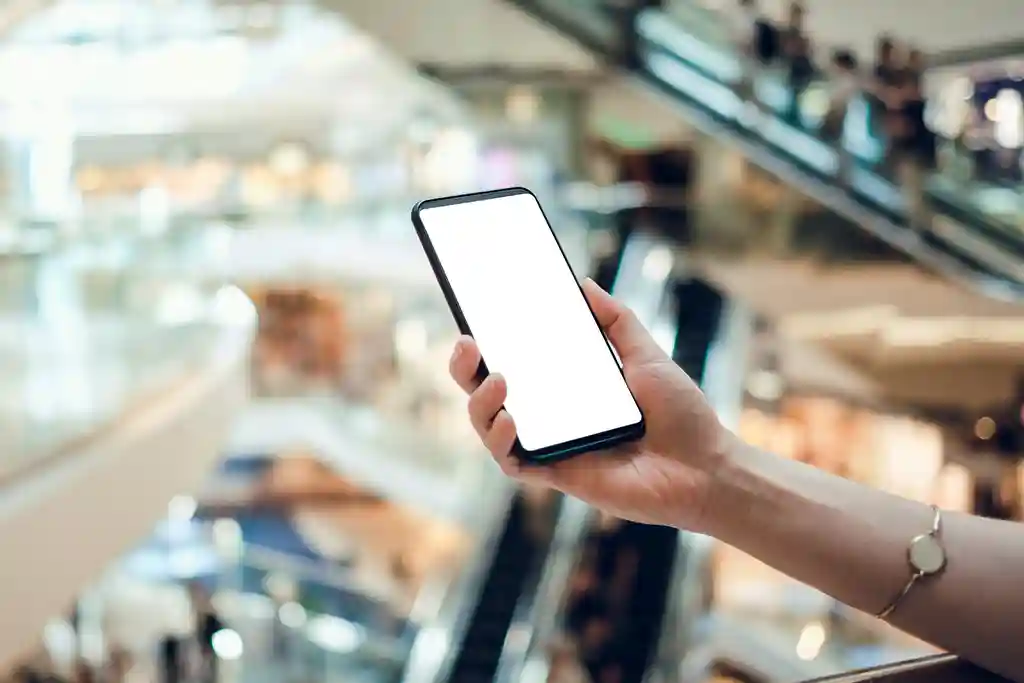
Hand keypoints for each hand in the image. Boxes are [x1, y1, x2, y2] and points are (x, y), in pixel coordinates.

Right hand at [448, 278, 731, 530]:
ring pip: (490, 429)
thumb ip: (616, 322)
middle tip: (467, 342)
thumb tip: (583, 284)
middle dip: (465, 370)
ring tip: (498, 381)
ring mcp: (552, 446)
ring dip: (480, 405)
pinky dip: (501, 442)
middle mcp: (551, 417)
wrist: (708, 467)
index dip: (484, 345)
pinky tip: (510, 420)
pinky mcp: (559, 475)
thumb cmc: (681, 416)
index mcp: (566, 388)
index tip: (474, 317)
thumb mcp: (647, 356)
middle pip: (488, 395)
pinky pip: (514, 463)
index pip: (513, 363)